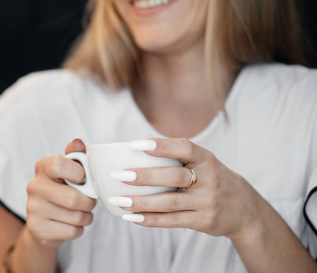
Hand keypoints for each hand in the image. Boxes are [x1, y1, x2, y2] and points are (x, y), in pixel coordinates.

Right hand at [26, 139, 95, 247]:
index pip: (59, 164)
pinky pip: (72, 231)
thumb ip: (77, 155)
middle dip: (88, 202)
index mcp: (43, 167)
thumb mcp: (70, 171)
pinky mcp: (37, 228)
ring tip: (80, 212)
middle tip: (88, 201)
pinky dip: (79, 229)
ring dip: (86, 216)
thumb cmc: (63, 190)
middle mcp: (34, 186)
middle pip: (72, 198)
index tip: (82, 179)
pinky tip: (71, 224)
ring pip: (75, 216)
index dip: (78, 173)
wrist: (45, 223)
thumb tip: (78, 142)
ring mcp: (33, 208)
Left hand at [114, 138, 259, 239]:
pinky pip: (173, 221)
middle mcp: (210, 178)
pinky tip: (132, 217)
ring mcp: (208, 201)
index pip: (185, 147)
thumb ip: (180, 159)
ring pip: (169, 202)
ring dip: (141, 202)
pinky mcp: (204, 221)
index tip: (136, 144)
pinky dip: (151, 219)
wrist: (245, 210)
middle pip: (174, 176)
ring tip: (119, 200)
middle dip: (145, 176)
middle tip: (120, 175)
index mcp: (207, 159)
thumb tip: (136, 154)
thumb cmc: (213, 180)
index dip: (161, 145)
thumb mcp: (205, 164)